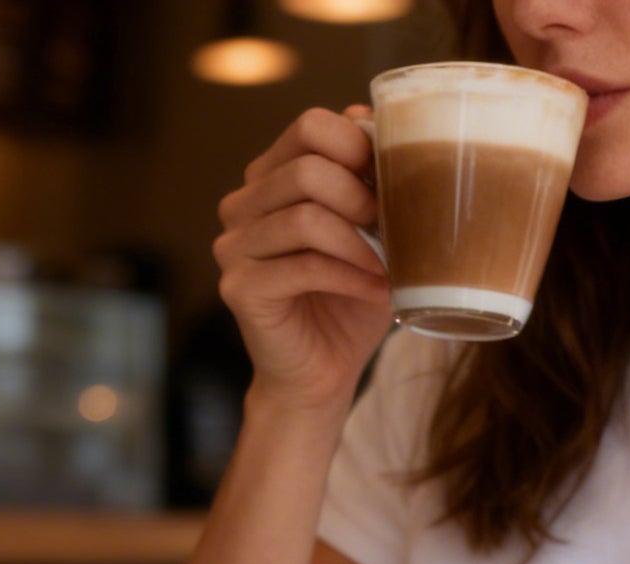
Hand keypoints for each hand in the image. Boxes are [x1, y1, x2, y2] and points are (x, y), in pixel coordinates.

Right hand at [214, 106, 392, 414]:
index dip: (357, 145)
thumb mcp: (369, 238)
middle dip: (362, 197)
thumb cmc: (348, 304)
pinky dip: (351, 277)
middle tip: (395, 228)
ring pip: (304, 217)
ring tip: (390, 265)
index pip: (308, 127)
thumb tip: (371, 119)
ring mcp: (234, 247)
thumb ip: (367, 181)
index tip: (390, 180)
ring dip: (360, 242)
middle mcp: (243, 206)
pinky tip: (378, 290)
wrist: (320, 377)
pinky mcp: (240, 288)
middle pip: (307, 169)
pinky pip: (304, 266)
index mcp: (270, 180)